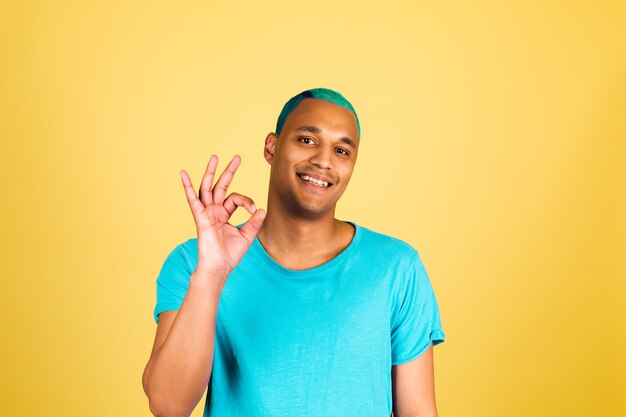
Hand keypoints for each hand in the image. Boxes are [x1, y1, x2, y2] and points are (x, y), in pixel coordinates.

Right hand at [179, 155, 264, 277]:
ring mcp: (207, 213)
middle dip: (228, 171)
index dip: (246, 201)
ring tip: (215, 157)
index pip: (236, 198)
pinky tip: (183, 174)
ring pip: (208, 188)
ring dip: (211, 172)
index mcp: (224, 214)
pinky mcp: (201, 218)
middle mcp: (214, 211)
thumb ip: (254, 222)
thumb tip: (262, 209)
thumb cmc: (230, 255)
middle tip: (237, 157)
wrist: (219, 268)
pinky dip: (188, 187)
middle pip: (221, 186)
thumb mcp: (246, 236)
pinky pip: (193, 200)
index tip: (254, 210)